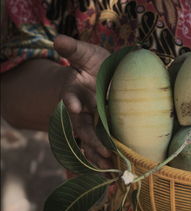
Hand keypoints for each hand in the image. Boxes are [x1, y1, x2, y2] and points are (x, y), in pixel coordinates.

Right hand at [54, 35, 111, 167]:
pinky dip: (105, 158)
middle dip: (91, 139)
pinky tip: (114, 171)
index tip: (76, 106)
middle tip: (103, 151)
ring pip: (91, 141)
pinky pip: (101, 145)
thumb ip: (74, 50)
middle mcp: (82, 110)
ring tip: (109, 170)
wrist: (100, 74)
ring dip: (99, 155)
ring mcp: (91, 121)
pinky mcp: (102, 128)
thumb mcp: (86, 54)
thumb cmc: (93, 64)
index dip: (72, 102)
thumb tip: (58, 39)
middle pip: (83, 127)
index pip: (71, 98)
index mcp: (76, 91)